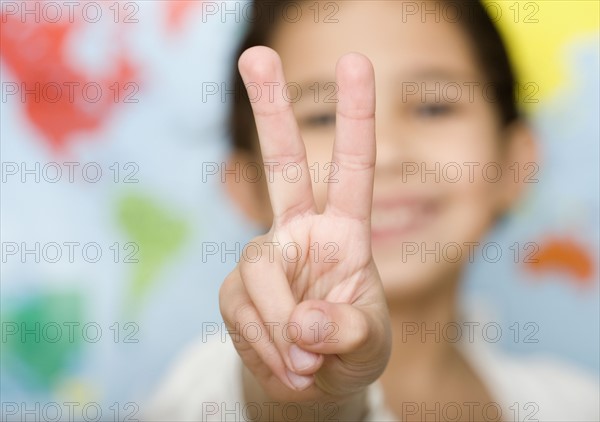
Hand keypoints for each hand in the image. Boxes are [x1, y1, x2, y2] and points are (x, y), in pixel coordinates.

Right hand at [219, 46, 390, 402]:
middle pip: (282, 163)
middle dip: (270, 109)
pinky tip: (289, 367)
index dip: (354, 117)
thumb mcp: (367, 346)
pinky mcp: (235, 292)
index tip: (356, 62)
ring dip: (283, 328)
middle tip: (255, 54)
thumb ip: (349, 332)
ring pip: (258, 274)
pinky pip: (243, 314)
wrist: (309, 390)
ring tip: (307, 365)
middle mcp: (299, 232)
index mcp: (344, 232)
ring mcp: (263, 260)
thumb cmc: (348, 353)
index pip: (351, 168)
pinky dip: (267, 348)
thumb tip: (306, 321)